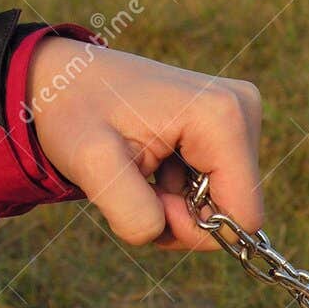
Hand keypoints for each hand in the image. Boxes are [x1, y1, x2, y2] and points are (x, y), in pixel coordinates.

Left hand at [27, 37, 263, 249]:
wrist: (64, 77)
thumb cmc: (75, 113)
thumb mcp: (91, 167)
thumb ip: (134, 214)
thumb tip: (166, 230)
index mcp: (223, 118)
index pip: (244, 217)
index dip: (195, 228)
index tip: (151, 197)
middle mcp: (243, 109)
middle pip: (237, 210)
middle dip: (184, 215)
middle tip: (141, 183)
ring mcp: (241, 113)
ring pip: (227, 202)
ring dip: (179, 203)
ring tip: (144, 168)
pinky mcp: (231, 121)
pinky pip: (222, 185)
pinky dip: (183, 189)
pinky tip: (155, 161)